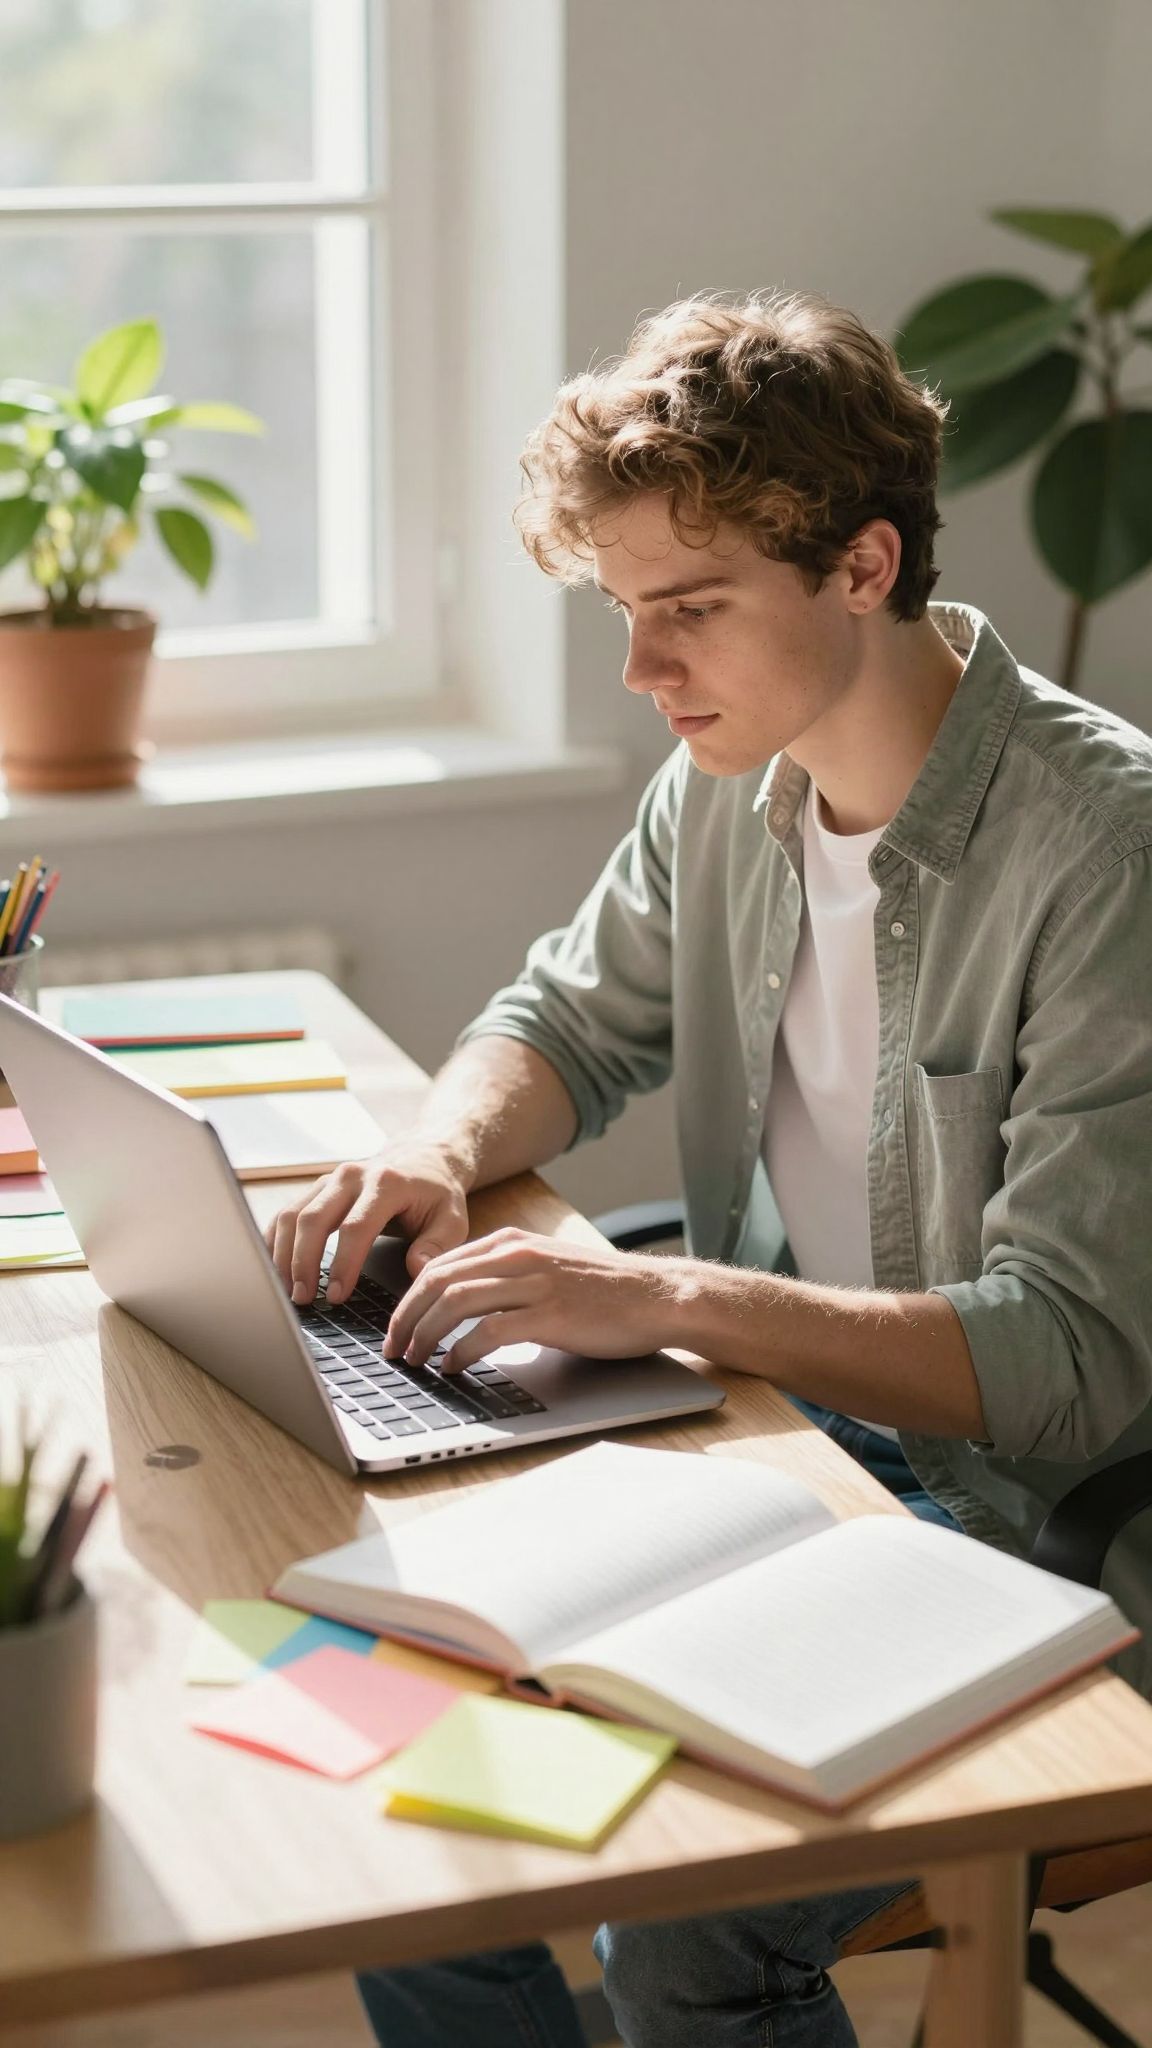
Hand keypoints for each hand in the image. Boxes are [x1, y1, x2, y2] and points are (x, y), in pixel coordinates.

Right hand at [264, 1141, 470, 1304]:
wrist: (423, 1158)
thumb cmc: (436, 1193)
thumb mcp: (452, 1218)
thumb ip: (436, 1246)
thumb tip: (417, 1271)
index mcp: (386, 1183)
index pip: (355, 1227)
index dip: (343, 1264)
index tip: (336, 1295)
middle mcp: (352, 1176)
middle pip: (313, 1219)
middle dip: (303, 1262)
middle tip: (303, 1299)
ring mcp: (330, 1180)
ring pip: (293, 1215)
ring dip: (284, 1255)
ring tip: (288, 1291)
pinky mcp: (317, 1188)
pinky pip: (286, 1213)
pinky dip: (275, 1241)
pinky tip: (274, 1268)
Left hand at [384, 1225, 693, 1373]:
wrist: (659, 1297)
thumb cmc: (605, 1291)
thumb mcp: (548, 1268)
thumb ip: (507, 1276)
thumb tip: (460, 1305)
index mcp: (513, 1242)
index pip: (440, 1265)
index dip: (408, 1298)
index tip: (395, 1327)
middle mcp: (518, 1255)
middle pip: (438, 1281)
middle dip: (405, 1318)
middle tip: (393, 1349)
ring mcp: (534, 1283)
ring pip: (455, 1302)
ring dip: (425, 1334)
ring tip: (415, 1360)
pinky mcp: (550, 1314)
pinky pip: (488, 1331)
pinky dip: (461, 1351)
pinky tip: (453, 1367)